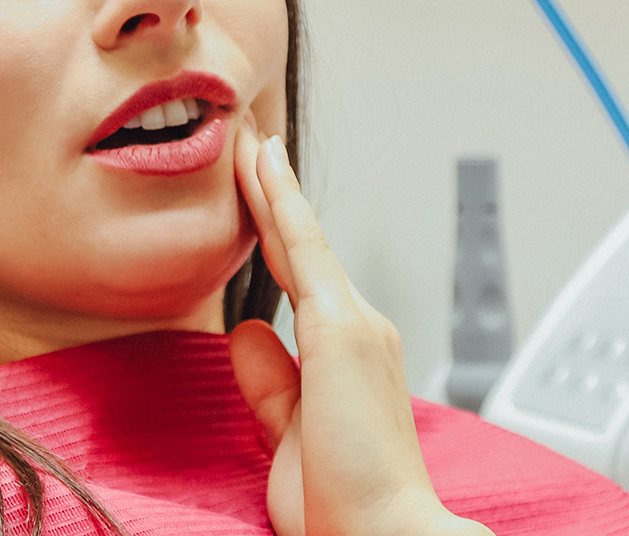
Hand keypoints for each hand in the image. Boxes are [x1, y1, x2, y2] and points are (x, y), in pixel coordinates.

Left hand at [229, 119, 491, 535]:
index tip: (255, 190)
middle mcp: (361, 329)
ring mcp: (356, 324)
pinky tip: (263, 164)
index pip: (299, 278)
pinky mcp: (341, 329)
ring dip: (271, 184)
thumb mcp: (289, 434)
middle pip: (300, 246)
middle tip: (249, 137)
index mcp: (348, 355)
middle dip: (272, 191)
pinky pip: (302, 250)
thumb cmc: (344, 502)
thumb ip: (270, 384)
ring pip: (299, 238)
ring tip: (246, 134)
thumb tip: (247, 331)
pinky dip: (282, 203)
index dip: (275, 229)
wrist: (383, 532)